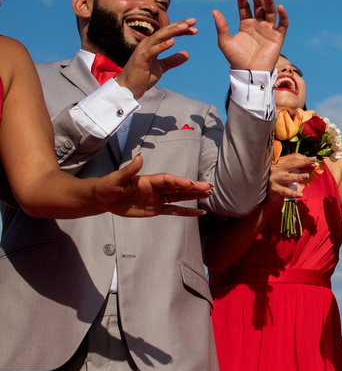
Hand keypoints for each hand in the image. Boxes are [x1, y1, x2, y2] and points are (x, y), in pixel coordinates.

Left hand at [93, 155, 212, 216]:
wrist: (103, 199)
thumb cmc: (108, 186)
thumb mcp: (116, 179)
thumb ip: (129, 170)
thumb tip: (139, 157)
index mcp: (148, 180)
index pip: (167, 180)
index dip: (178, 181)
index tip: (190, 183)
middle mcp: (156, 188)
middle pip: (178, 187)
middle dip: (193, 187)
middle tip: (209, 187)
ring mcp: (157, 199)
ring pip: (179, 197)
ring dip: (194, 196)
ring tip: (209, 195)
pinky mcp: (155, 210)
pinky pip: (173, 211)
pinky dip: (186, 212)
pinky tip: (198, 212)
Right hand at [116, 19, 197, 99]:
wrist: (128, 89)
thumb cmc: (143, 77)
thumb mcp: (162, 67)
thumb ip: (173, 60)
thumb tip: (187, 54)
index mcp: (152, 45)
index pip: (168, 33)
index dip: (181, 30)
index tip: (195, 28)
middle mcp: (147, 44)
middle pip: (165, 31)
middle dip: (179, 25)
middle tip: (193, 20)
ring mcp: (143, 51)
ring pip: (159, 37)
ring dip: (172, 31)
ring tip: (184, 26)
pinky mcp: (140, 60)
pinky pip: (152, 51)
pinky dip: (162, 46)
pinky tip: (173, 42)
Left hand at [213, 0, 288, 71]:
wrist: (249, 73)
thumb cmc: (236, 59)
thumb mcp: (225, 42)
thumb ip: (221, 27)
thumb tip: (214, 10)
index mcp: (245, 25)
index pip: (244, 7)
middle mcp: (258, 25)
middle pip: (258, 6)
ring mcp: (268, 30)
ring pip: (270, 12)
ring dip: (269, 2)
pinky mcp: (278, 37)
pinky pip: (282, 24)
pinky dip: (283, 15)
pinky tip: (279, 7)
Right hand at [267, 153, 317, 206]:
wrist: (265, 190)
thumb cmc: (279, 178)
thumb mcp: (288, 170)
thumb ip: (299, 167)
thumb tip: (313, 165)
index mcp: (280, 162)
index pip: (293, 158)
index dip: (304, 158)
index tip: (314, 159)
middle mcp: (276, 169)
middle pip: (291, 164)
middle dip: (303, 162)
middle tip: (313, 161)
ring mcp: (274, 179)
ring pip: (288, 177)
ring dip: (298, 177)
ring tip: (307, 176)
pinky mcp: (274, 189)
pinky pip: (285, 191)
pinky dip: (293, 193)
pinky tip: (300, 194)